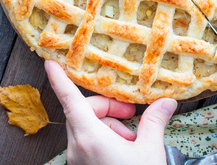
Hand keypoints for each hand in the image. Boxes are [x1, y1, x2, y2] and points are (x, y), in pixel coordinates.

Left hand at [45, 60, 177, 164]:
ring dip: (110, 125)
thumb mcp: (149, 152)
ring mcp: (78, 159)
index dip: (59, 79)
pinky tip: (126, 150)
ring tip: (133, 140)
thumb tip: (166, 102)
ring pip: (88, 127)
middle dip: (108, 108)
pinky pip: (89, 142)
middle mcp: (78, 146)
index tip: (50, 62)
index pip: (69, 100)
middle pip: (85, 111)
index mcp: (90, 138)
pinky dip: (106, 138)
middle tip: (132, 114)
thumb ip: (154, 122)